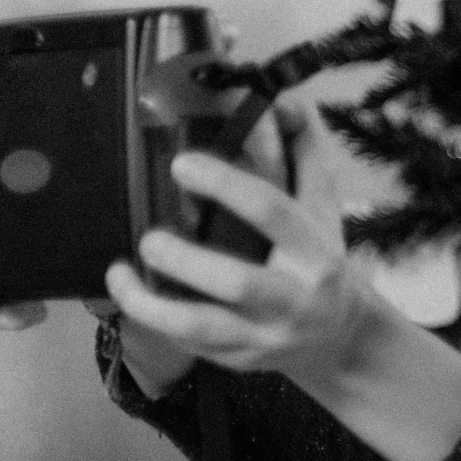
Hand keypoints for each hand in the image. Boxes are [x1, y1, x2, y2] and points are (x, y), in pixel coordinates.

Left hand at [104, 149, 379, 385]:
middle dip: (185, 259)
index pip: (273, 212)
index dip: (226, 185)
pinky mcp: (241, 361)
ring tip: (120, 274)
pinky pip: (191, 346)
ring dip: (153, 304)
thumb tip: (283, 100)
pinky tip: (131, 298)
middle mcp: (295, 297)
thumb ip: (305, 152)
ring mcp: (267, 335)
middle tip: (150, 236)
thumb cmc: (321, 260)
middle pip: (239, 282)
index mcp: (317, 252)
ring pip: (204, 327)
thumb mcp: (324, 207)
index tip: (182, 164)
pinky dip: (155, 322)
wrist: (341, 338)